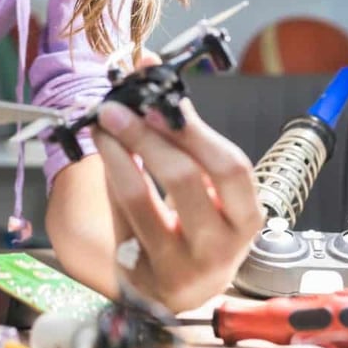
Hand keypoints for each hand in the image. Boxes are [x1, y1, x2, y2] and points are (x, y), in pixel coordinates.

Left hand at [92, 97, 261, 312]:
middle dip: (145, 136)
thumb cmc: (194, 219)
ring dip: (116, 153)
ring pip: (142, 201)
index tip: (162, 103)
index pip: (232, 170)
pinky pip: (117, 217)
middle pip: (184, 180)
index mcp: (245, 216)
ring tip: (102, 125)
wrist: (177, 284)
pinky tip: (104, 154)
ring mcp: (180, 268)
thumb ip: (177, 123)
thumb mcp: (201, 178)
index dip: (196, 133)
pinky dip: (109, 178)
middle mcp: (220, 248)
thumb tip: (148, 63)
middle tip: (115, 107)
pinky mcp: (142, 275)